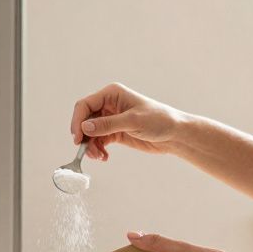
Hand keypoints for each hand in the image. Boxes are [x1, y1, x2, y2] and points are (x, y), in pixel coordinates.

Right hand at [70, 83, 185, 160]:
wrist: (174, 134)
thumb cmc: (159, 120)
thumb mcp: (132, 121)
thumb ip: (108, 124)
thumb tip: (85, 128)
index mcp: (112, 94)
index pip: (85, 105)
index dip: (78, 121)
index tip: (77, 139)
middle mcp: (109, 105)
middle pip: (85, 120)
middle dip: (84, 136)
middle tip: (86, 151)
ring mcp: (111, 119)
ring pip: (90, 133)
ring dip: (91, 146)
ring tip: (99, 156)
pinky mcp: (115, 132)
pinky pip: (98, 141)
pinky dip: (98, 150)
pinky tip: (104, 157)